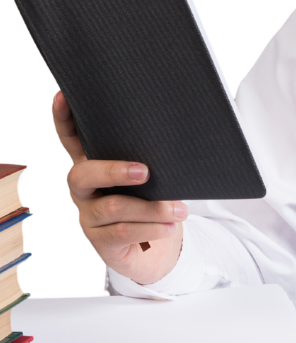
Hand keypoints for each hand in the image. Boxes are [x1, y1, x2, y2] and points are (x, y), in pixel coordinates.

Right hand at [53, 91, 184, 285]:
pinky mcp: (100, 240)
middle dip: (113, 171)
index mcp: (94, 163)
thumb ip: (155, 156)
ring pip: (112, 208)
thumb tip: (185, 134)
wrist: (152, 245)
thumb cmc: (152, 198)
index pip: (71, 138)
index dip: (64, 119)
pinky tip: (169, 225)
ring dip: (149, 208)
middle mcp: (85, 188)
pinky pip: (122, 232)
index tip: (64, 96)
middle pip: (82, 175)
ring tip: (178, 209)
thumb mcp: (153, 175)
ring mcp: (89, 215)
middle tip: (145, 171)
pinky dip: (150, 228)